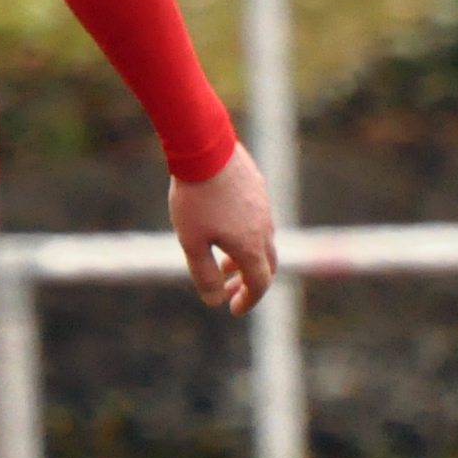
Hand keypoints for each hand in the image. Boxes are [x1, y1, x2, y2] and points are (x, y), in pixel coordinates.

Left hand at [170, 145, 278, 314]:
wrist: (204, 148)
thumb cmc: (195, 198)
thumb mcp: (191, 242)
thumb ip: (204, 274)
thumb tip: (214, 301)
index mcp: (250, 246)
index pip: (259, 284)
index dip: (247, 300)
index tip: (232, 308)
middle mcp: (264, 228)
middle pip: (266, 265)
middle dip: (249, 282)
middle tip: (229, 289)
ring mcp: (264, 206)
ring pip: (263, 241)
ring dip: (245, 258)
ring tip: (222, 261)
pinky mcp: (258, 187)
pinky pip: (259, 219)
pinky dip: (246, 235)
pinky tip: (224, 227)